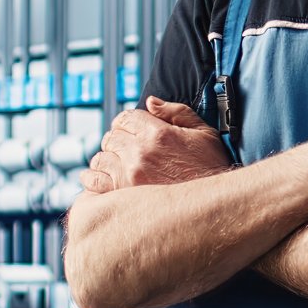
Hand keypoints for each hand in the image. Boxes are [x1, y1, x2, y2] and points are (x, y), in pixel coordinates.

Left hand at [84, 98, 229, 194]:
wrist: (214, 205)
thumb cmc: (212, 167)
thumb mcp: (203, 132)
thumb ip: (175, 112)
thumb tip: (150, 101)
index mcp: (158, 134)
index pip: (127, 117)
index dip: (128, 121)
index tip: (131, 129)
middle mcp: (140, 153)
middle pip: (112, 136)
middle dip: (117, 139)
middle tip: (126, 148)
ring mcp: (129, 175)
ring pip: (101, 157)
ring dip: (106, 158)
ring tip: (116, 163)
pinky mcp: (122, 195)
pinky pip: (94, 181)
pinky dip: (92, 177)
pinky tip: (99, 177)